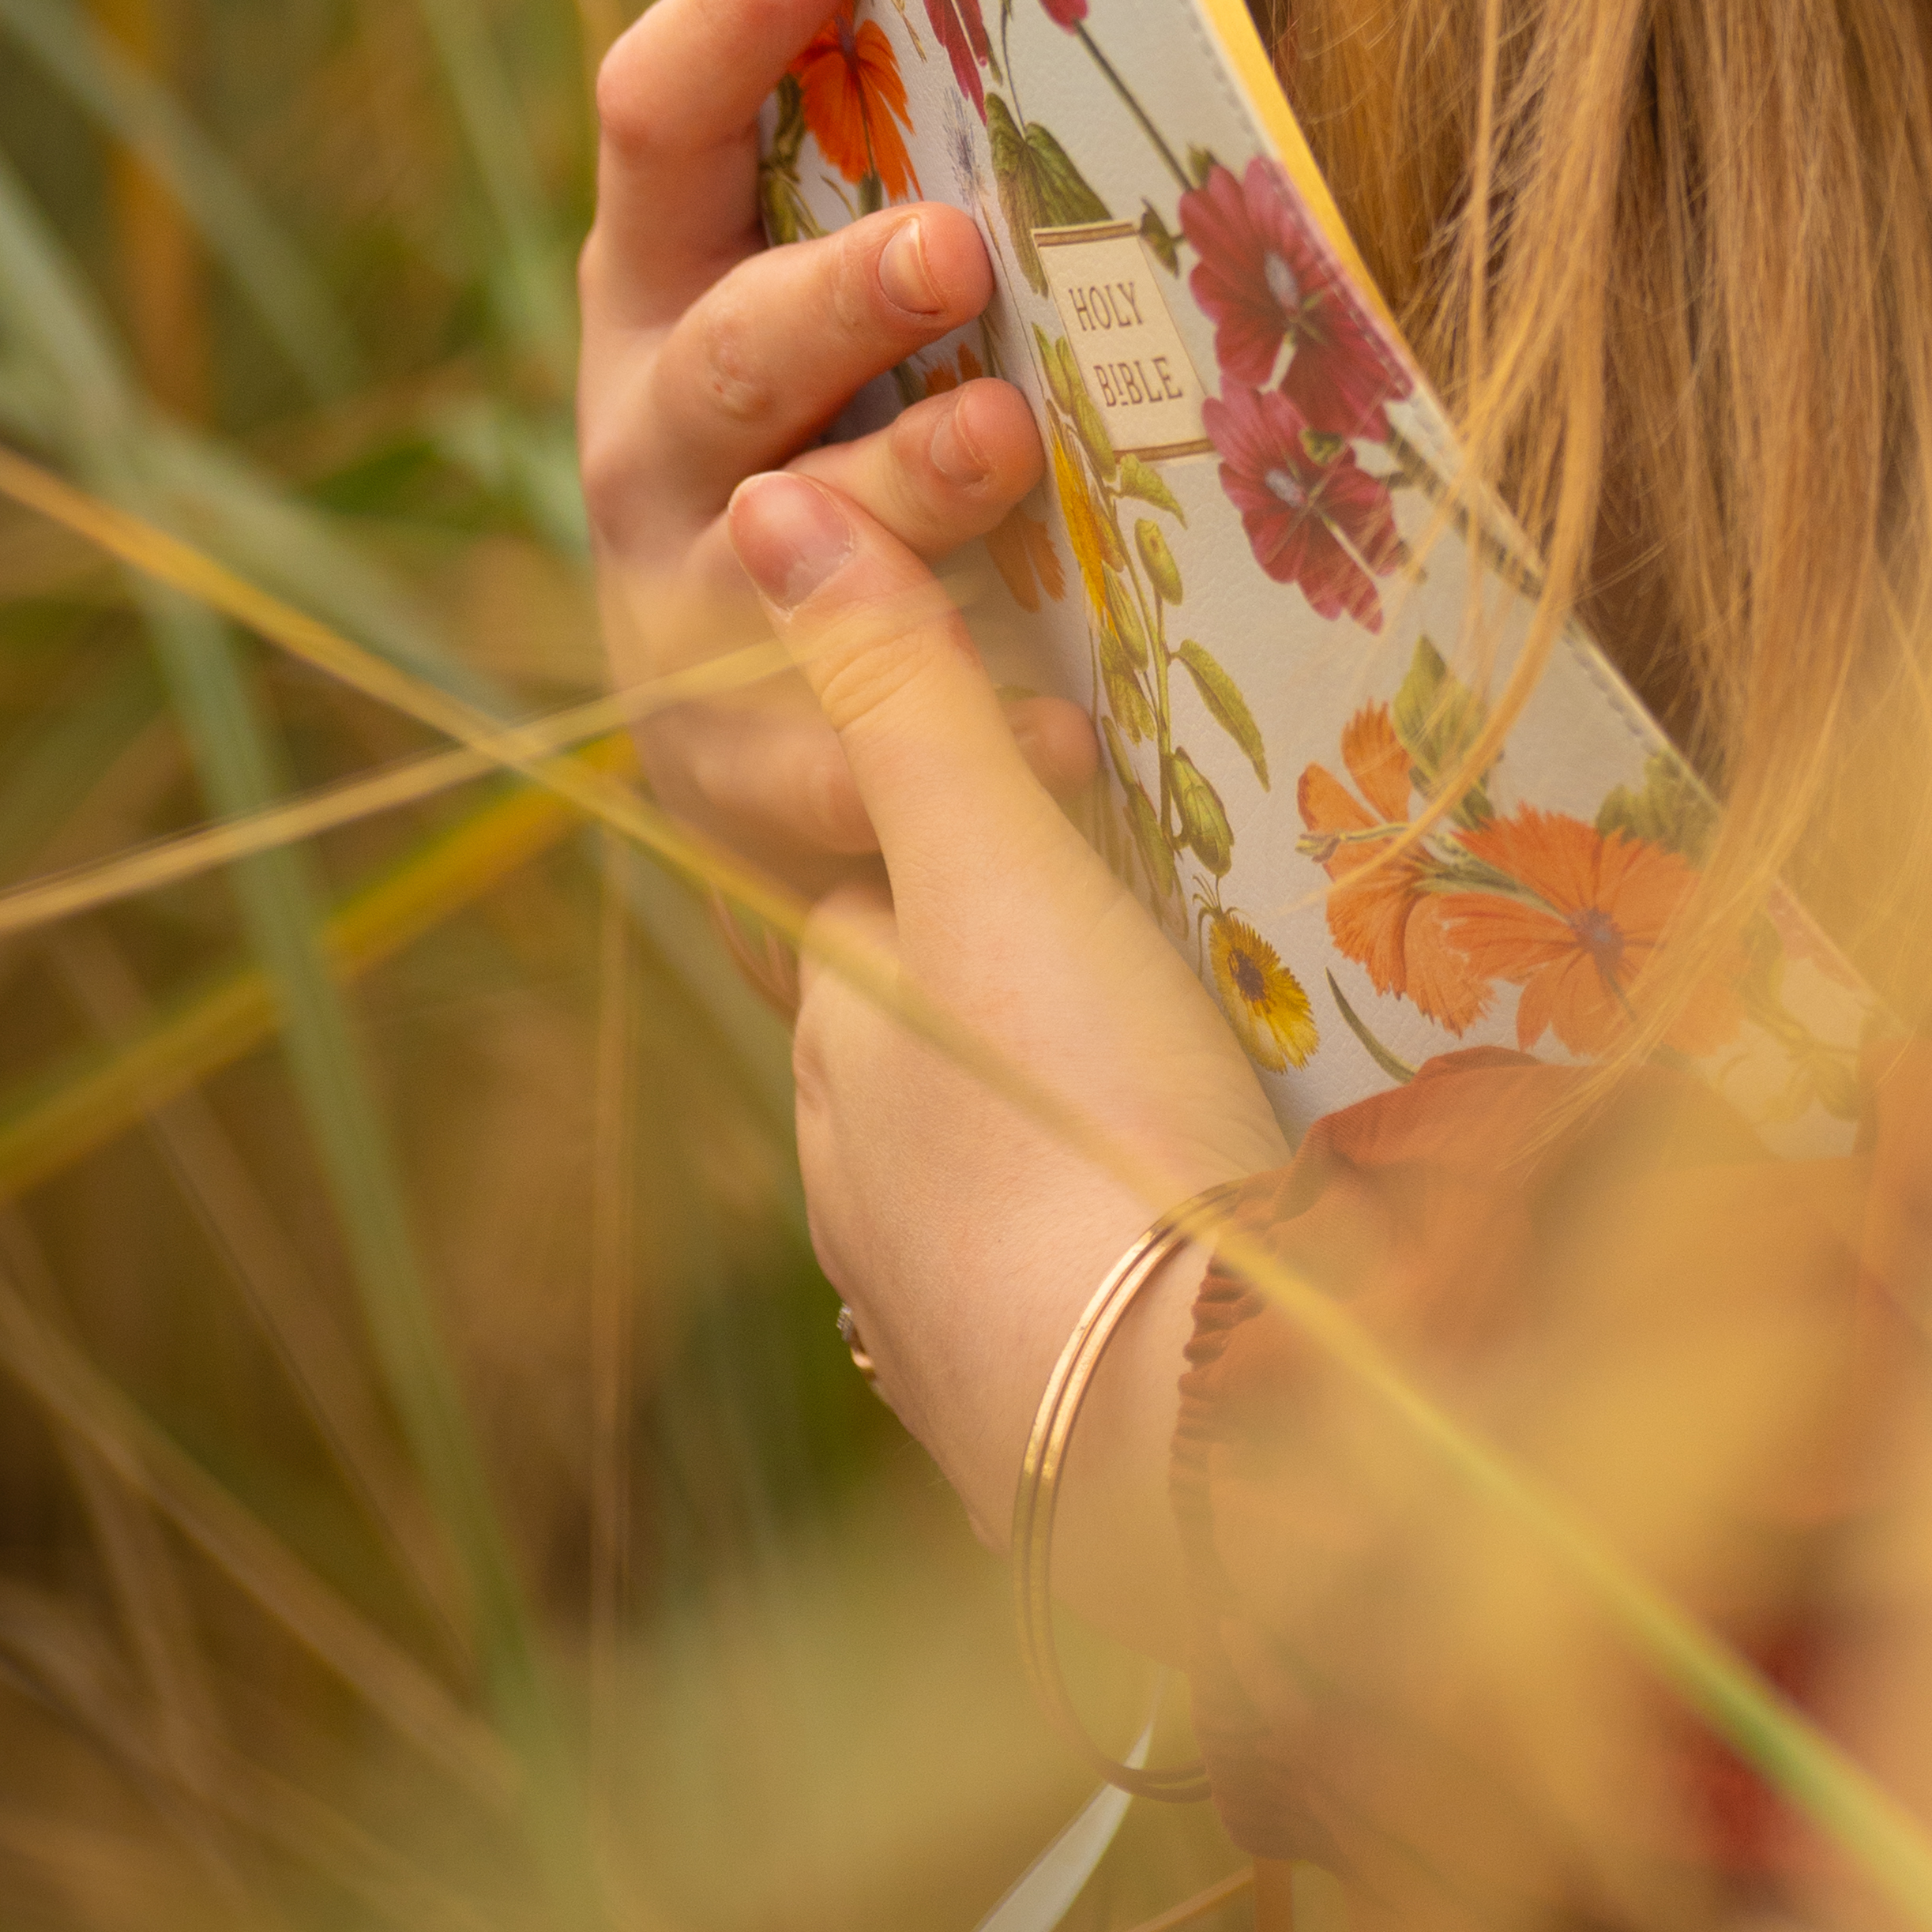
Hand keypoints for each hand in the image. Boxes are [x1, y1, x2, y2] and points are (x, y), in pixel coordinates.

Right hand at [576, 0, 1092, 948]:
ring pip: (785, 544)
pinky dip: (965, 739)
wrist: (778, 743)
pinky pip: (851, 755)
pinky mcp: (744, 768)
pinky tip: (1077, 732)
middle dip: (834, 295)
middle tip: (949, 243)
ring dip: (898, 488)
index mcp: (662, 283)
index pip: (655, 126)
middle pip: (725, 346)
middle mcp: (649, 433)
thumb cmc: (848, 439)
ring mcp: (684, 604)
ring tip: (1006, 440)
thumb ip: (886, 156)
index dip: (723, 19)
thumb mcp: (836, 297)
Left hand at [740, 456, 1291, 1635]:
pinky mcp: (1003, 1407)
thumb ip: (901, 688)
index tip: (1059, 799)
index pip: (877, 883)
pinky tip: (1157, 1235)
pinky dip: (1081, 1241)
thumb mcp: (1000, 864)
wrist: (1176, 1426)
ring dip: (1045, 1120)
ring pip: (971, 1161)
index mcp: (845, 1021)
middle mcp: (849, 1159)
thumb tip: (754, 505)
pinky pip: (1030, 1285)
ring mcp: (915, 1299)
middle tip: (1142, 941)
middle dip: (1000, 983)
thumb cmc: (1090, 1115)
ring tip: (1168, 1085)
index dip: (964, 829)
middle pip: (920, 1023)